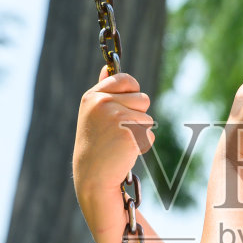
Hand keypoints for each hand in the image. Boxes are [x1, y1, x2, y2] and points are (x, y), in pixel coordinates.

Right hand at [73, 67, 154, 220]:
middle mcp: (102, 103)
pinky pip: (149, 134)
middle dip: (137, 115)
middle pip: (142, 98)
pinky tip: (125, 152)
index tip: (124, 107)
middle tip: (119, 132)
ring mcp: (115, 117)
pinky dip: (142, 145)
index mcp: (93, 96)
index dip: (132, 92)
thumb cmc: (96, 145)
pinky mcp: (128, 133)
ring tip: (121, 142)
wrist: (93, 176)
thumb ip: (104, 90)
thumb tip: (107, 67)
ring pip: (147, 117)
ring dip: (140, 131)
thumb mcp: (94, 114)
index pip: (125, 79)